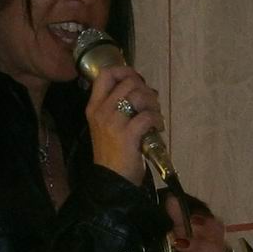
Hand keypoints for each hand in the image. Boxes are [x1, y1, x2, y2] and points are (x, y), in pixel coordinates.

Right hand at [83, 60, 162, 181]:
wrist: (111, 180)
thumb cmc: (112, 153)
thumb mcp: (108, 126)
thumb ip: (119, 106)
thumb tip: (143, 90)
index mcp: (94, 107)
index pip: (105, 75)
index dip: (124, 70)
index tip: (137, 80)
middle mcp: (101, 111)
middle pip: (128, 82)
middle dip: (146, 90)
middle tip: (151, 104)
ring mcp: (113, 123)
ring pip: (139, 96)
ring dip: (153, 104)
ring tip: (155, 116)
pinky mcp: (127, 135)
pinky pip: (148, 116)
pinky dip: (157, 120)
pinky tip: (158, 128)